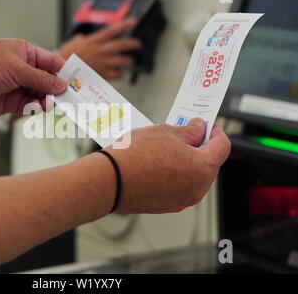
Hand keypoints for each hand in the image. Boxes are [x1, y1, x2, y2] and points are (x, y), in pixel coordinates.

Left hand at [0, 39, 66, 116]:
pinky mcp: (12, 102)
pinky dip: (36, 108)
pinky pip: (30, 106)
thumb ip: (40, 79)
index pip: (52, 63)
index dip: (65, 73)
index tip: (78, 83)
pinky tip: (37, 108)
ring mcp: (18, 86)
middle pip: (49, 81)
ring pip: (41, 95)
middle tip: (71, 99)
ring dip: (47, 101)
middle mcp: (24, 70)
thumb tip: (61, 85)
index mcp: (26, 53)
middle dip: (58, 90)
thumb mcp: (15, 69)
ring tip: (50, 104)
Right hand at [59, 18, 141, 80]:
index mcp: (92, 42)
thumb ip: (80, 40)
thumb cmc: (65, 59)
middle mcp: (99, 52)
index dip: (124, 25)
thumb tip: (81, 38)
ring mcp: (101, 64)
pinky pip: (116, 75)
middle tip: (137, 44)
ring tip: (129, 61)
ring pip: (121, 61)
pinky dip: (119, 74)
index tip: (133, 22)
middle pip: (120, 45)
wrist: (62, 74)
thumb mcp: (71, 44)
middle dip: (131, 43)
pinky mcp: (101, 75)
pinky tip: (120, 73)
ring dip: (127, 61)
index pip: (111, 31)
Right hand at [105, 119, 230, 213]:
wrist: (109, 181)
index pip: (222, 146)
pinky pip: (177, 187)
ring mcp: (181, 200)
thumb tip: (197, 129)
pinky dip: (173, 175)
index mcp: (203, 168)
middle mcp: (196, 189)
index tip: (208, 124)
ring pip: (192, 176)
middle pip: (208, 163)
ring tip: (166, 146)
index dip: (216, 131)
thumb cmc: (134, 157)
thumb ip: (188, 131)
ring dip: (185, 161)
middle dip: (199, 147)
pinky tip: (157, 163)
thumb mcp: (165, 132)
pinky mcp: (166, 206)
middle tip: (185, 133)